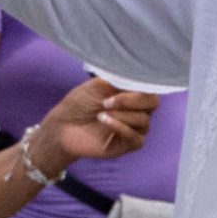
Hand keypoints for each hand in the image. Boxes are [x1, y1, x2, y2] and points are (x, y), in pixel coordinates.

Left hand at [34, 78, 157, 171]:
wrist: (63, 125)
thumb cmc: (80, 103)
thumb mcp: (98, 84)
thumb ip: (119, 78)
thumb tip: (136, 72)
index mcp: (133, 93)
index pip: (150, 87)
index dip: (138, 86)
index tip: (118, 86)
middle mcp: (137, 110)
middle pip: (153, 103)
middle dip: (132, 100)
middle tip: (107, 101)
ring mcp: (134, 128)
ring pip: (143, 121)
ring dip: (122, 115)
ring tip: (101, 113)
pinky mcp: (127, 145)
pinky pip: (136, 139)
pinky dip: (121, 128)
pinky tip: (105, 121)